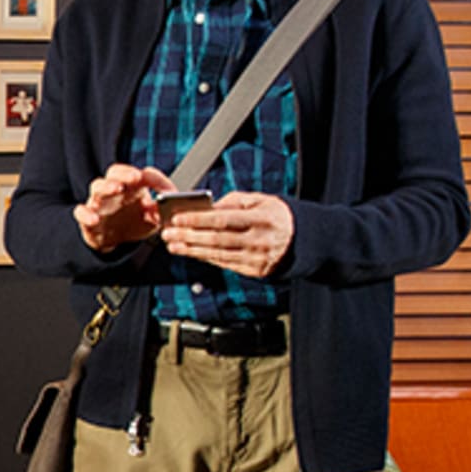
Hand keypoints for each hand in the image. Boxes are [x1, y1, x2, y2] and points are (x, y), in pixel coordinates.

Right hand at [74, 163, 174, 250]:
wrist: (116, 242)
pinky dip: (85, 214)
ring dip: (106, 187)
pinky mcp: (87, 220)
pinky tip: (94, 219)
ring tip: (116, 189)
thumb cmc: (136, 223)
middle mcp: (113, 191)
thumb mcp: (155, 217)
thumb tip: (170, 197)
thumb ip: (163, 207)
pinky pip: (81, 212)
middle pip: (113, 174)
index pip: (133, 173)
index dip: (142, 175)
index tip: (151, 180)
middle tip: (134, 177)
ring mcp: (99, 204)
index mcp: (131, 187)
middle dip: (124, 174)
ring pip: (97, 188)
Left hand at [162, 191, 292, 277]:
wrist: (302, 240)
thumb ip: (234, 201)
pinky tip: (191, 252)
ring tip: (173, 244)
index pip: (223, 220)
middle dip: (188, 236)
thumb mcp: (261, 200)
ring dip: (191, 250)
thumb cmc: (277, 216)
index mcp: (261, 219)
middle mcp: (259, 240)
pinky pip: (224, 263)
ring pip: (217, 254)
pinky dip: (205, 257)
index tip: (177, 218)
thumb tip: (208, 207)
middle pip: (216, 239)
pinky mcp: (254, 270)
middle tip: (168, 233)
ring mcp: (256, 258)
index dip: (197, 220)